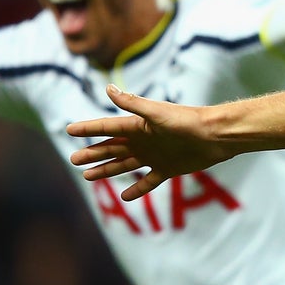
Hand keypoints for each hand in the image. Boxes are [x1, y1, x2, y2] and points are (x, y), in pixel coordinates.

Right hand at [67, 85, 233, 200]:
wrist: (215, 136)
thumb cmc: (187, 121)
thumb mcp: (156, 113)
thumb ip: (132, 103)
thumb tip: (108, 88)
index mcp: (138, 126)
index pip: (106, 127)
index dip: (88, 129)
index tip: (68, 130)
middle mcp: (143, 140)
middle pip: (111, 148)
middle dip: (92, 154)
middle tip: (73, 161)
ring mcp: (154, 155)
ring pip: (124, 164)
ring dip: (106, 170)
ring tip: (87, 176)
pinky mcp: (167, 169)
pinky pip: (148, 181)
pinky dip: (137, 189)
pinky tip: (124, 196)